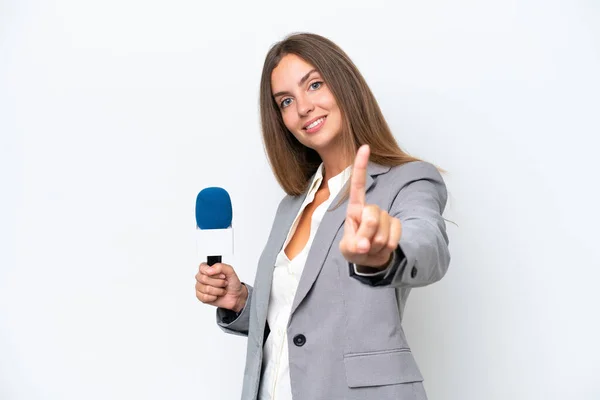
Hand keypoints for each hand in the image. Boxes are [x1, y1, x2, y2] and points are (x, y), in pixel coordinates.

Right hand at [195, 262, 247, 312]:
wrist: (236, 296)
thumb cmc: (232, 284)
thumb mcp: (230, 271)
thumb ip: (220, 266)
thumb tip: (210, 269)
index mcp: (208, 269)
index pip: (202, 267)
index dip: (209, 271)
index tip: (219, 275)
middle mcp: (203, 278)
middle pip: (203, 278)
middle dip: (218, 282)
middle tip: (224, 282)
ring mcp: (201, 288)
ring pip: (206, 289)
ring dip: (218, 290)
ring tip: (221, 289)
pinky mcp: (201, 297)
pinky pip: (204, 297)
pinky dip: (214, 297)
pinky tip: (217, 295)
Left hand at [339, 144, 402, 268]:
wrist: (371, 259)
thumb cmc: (355, 249)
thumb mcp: (348, 249)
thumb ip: (353, 245)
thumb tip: (364, 245)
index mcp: (355, 209)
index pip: (358, 186)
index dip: (361, 166)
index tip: (365, 147)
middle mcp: (370, 209)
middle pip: (371, 216)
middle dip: (367, 234)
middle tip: (363, 245)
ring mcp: (384, 216)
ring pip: (382, 229)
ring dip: (376, 243)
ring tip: (371, 247)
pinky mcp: (395, 224)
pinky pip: (395, 234)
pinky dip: (387, 246)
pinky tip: (381, 247)